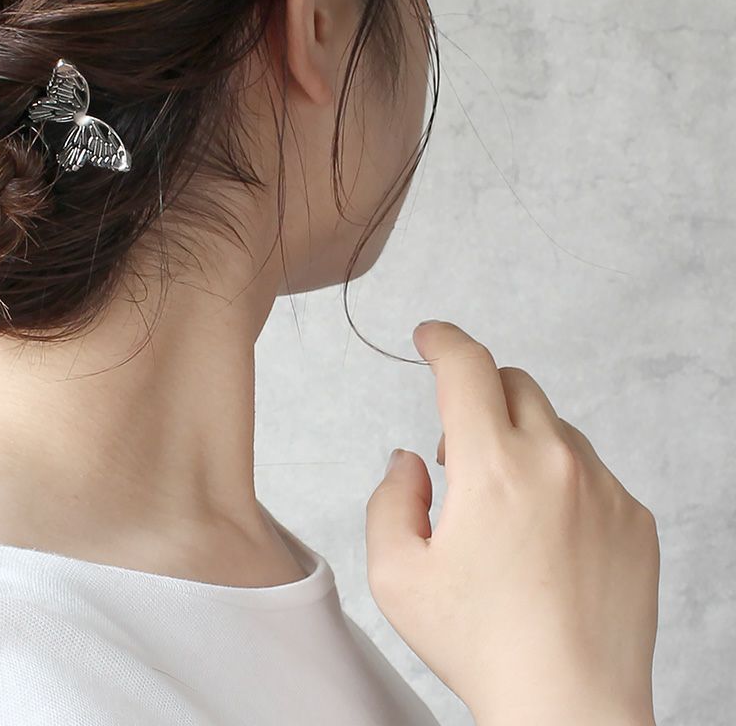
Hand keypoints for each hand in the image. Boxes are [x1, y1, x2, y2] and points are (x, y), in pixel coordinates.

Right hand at [364, 320, 659, 725]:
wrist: (571, 709)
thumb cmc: (483, 648)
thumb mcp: (396, 574)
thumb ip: (390, 498)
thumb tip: (413, 463)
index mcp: (493, 467)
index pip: (466, 365)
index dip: (441, 339)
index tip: (429, 337)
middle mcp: (556, 463)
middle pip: (514, 383)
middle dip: (479, 397)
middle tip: (459, 457)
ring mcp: (604, 490)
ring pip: (555, 428)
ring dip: (522, 443)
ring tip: (505, 514)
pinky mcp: (636, 521)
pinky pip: (592, 473)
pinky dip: (562, 483)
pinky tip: (546, 542)